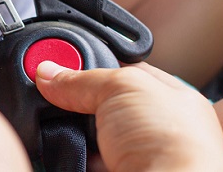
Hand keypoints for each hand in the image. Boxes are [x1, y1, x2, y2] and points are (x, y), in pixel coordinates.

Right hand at [35, 62, 222, 171]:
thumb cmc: (171, 144)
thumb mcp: (123, 87)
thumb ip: (85, 77)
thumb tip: (50, 74)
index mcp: (170, 98)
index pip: (126, 71)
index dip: (94, 63)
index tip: (60, 60)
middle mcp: (155, 129)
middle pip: (104, 106)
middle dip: (77, 101)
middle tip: (53, 94)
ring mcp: (136, 158)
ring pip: (91, 138)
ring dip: (72, 134)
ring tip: (56, 126)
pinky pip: (83, 163)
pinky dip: (70, 158)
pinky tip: (65, 152)